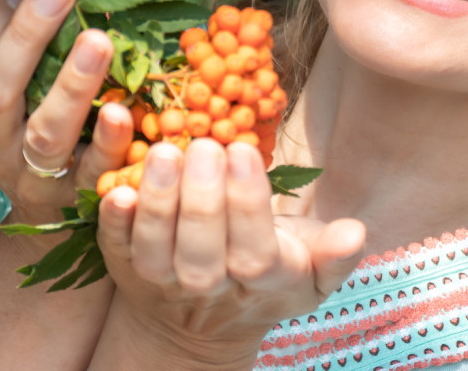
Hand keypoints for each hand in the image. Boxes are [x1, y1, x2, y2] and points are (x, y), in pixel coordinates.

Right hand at [0, 0, 133, 223]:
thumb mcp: (22, 81)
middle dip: (25, 37)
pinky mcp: (81, 198)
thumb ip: (29, 38)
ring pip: (44, 132)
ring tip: (99, 41)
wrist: (59, 211)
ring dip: (72, 85)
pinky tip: (126, 110)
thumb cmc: (43, 119)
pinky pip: (94, 171)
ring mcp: (36, 174)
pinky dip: (110, 141)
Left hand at [93, 139, 366, 368]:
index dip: (247, 206)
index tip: (245, 154)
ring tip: (165, 152)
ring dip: (158, 203)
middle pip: (202, 254)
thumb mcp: (313, 269)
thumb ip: (336, 253)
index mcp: (263, 282)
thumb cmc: (271, 274)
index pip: (254, 251)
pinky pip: (115, 248)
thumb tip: (355, 231)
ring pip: (157, 251)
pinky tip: (117, 187)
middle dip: (202, 199)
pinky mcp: (126, 269)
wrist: (206, 321)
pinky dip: (112, 222)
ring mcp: (164, 282)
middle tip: (205, 145)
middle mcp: (210, 288)